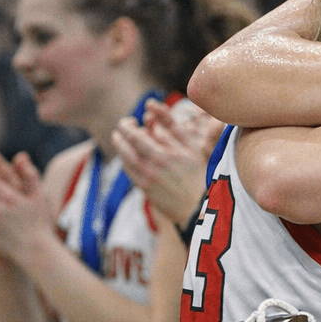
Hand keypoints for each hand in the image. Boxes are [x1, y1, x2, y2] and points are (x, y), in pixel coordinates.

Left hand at [111, 101, 223, 225]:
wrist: (200, 206)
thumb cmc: (202, 175)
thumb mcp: (194, 149)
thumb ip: (175, 130)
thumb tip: (157, 115)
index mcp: (167, 154)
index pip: (135, 135)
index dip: (127, 126)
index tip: (130, 121)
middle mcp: (153, 166)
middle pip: (126, 146)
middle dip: (120, 133)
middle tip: (122, 127)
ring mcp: (147, 179)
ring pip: (124, 158)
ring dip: (119, 146)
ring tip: (119, 139)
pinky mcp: (145, 189)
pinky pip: (128, 171)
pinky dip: (124, 160)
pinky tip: (127, 156)